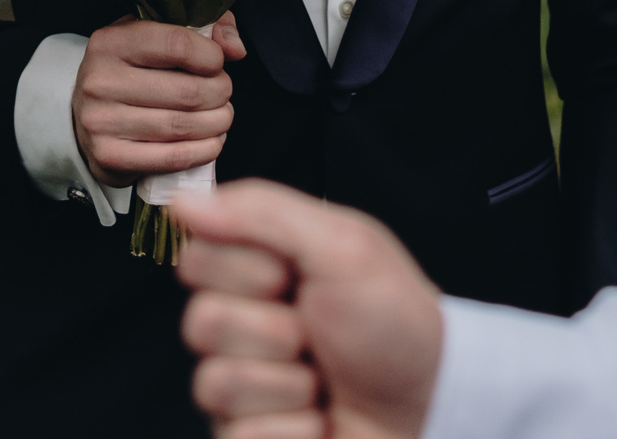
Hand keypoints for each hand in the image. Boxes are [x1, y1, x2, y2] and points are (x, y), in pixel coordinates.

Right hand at [73, 13, 247, 186]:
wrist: (86, 113)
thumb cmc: (132, 70)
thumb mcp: (157, 33)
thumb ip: (205, 27)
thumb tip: (235, 48)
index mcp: (111, 42)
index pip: (177, 44)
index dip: (211, 56)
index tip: (217, 62)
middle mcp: (100, 81)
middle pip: (187, 91)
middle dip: (220, 92)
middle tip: (223, 92)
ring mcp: (101, 122)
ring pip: (183, 126)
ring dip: (217, 122)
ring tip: (222, 115)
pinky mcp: (109, 157)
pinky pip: (173, 157)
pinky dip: (204, 150)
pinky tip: (213, 140)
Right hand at [176, 179, 442, 438]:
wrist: (431, 406)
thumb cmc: (397, 325)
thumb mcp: (343, 247)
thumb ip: (262, 213)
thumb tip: (185, 201)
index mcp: (261, 268)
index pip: (196, 258)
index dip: (247, 271)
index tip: (293, 276)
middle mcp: (245, 324)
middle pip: (200, 323)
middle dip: (272, 332)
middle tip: (316, 334)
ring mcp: (244, 384)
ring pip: (215, 385)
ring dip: (287, 385)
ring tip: (324, 380)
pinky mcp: (249, 434)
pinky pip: (236, 437)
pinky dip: (291, 430)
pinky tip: (319, 418)